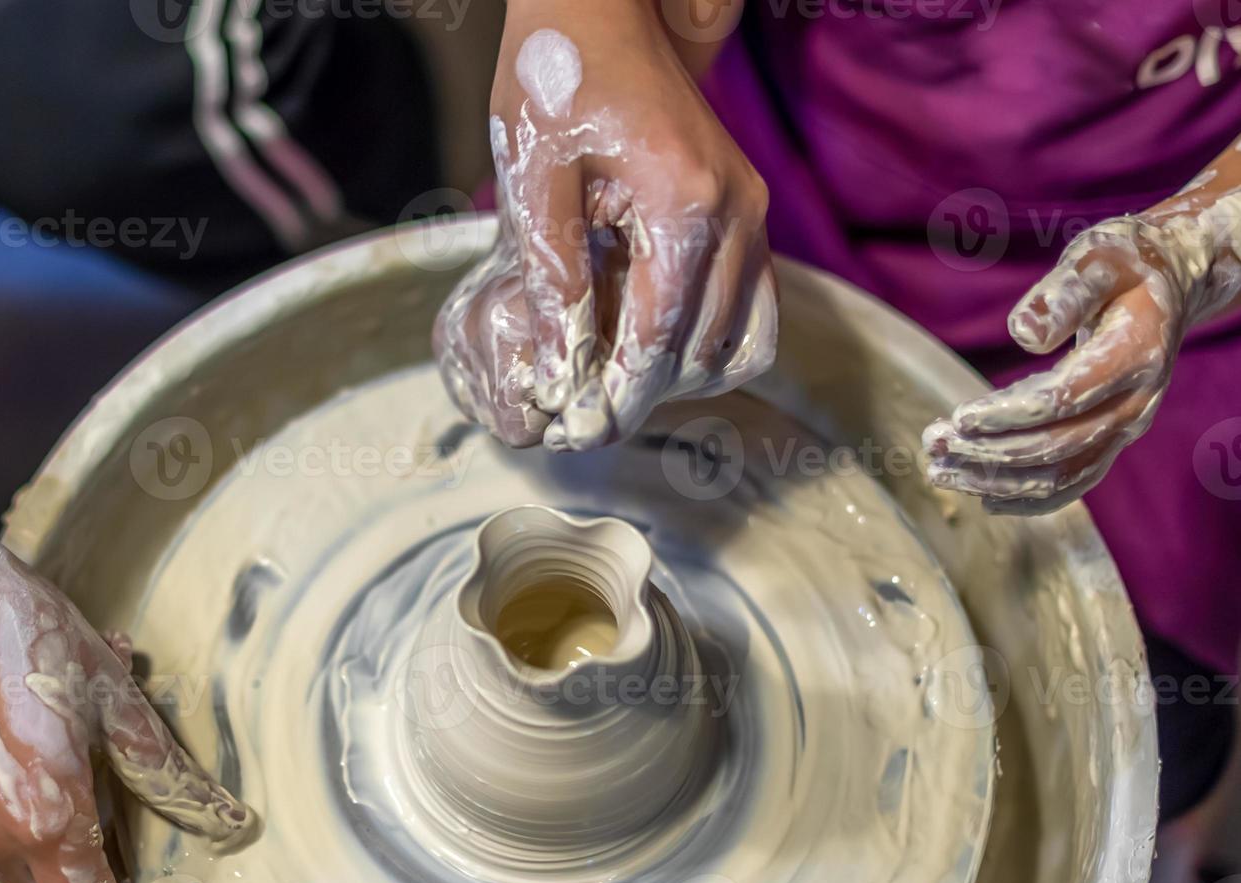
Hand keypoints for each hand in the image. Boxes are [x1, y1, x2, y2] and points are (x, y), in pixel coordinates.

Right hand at [0, 246, 252, 882]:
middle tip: (131, 814)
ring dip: (57, 818)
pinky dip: (18, 793)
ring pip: (16, 848)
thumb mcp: (111, 694)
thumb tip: (221, 817)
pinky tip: (38, 721)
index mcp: (42, 821)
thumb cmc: (12, 630)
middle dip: (96, 866)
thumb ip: (162, 767)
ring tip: (86, 736)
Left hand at [435, 0, 775, 450]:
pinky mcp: (749, 213)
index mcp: (688, 202)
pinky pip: (753, 308)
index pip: (661, 337)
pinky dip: (709, 346)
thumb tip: (557, 370)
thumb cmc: (560, 76)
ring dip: (681, 380)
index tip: (577, 431)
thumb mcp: (536, 176)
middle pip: (705, 351)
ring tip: (614, 391)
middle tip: (584, 423)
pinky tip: (653, 353)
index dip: (618, 395)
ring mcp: (754, 213)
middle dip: (645, 397)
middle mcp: (739, 213)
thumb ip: (551, 277)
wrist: (606, 8)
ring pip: (741, 342)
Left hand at [924, 175, 1240, 514]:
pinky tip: (983, 495)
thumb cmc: (1126, 264)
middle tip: (932, 442)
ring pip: (1060, 475)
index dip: (1008, 414)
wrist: (1168, 282)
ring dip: (995, 479)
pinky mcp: (1112, 439)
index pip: (1063, 399)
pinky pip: (1073, 482)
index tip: (958, 417)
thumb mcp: (1099, 258)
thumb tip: (1023, 335)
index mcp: (1135, 356)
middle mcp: (1136, 404)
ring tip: (939, 470)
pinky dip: (1027, 496)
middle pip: (1055, 447)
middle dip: (987, 452)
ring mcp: (1126, 428)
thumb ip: (1064, 292)